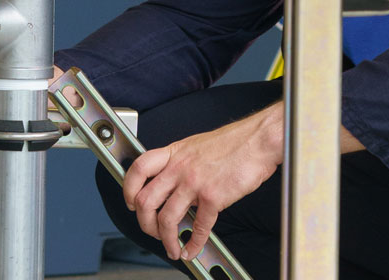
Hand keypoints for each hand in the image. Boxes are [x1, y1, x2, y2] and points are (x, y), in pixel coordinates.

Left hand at [123, 106, 284, 260]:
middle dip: (144, 223)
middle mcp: (179, 167)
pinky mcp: (213, 197)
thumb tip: (175, 184)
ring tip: (172, 248)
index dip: (128, 189)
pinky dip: (194, 243)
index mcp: (174, 153)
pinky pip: (198, 227)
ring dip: (166, 240)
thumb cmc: (235, 142)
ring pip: (166, 218)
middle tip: (151, 231)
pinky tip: (193, 248)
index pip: (138, 169)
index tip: (130, 202)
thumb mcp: (197, 146)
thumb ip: (182, 163)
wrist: (259, 140)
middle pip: (145, 200)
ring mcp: (194, 182)